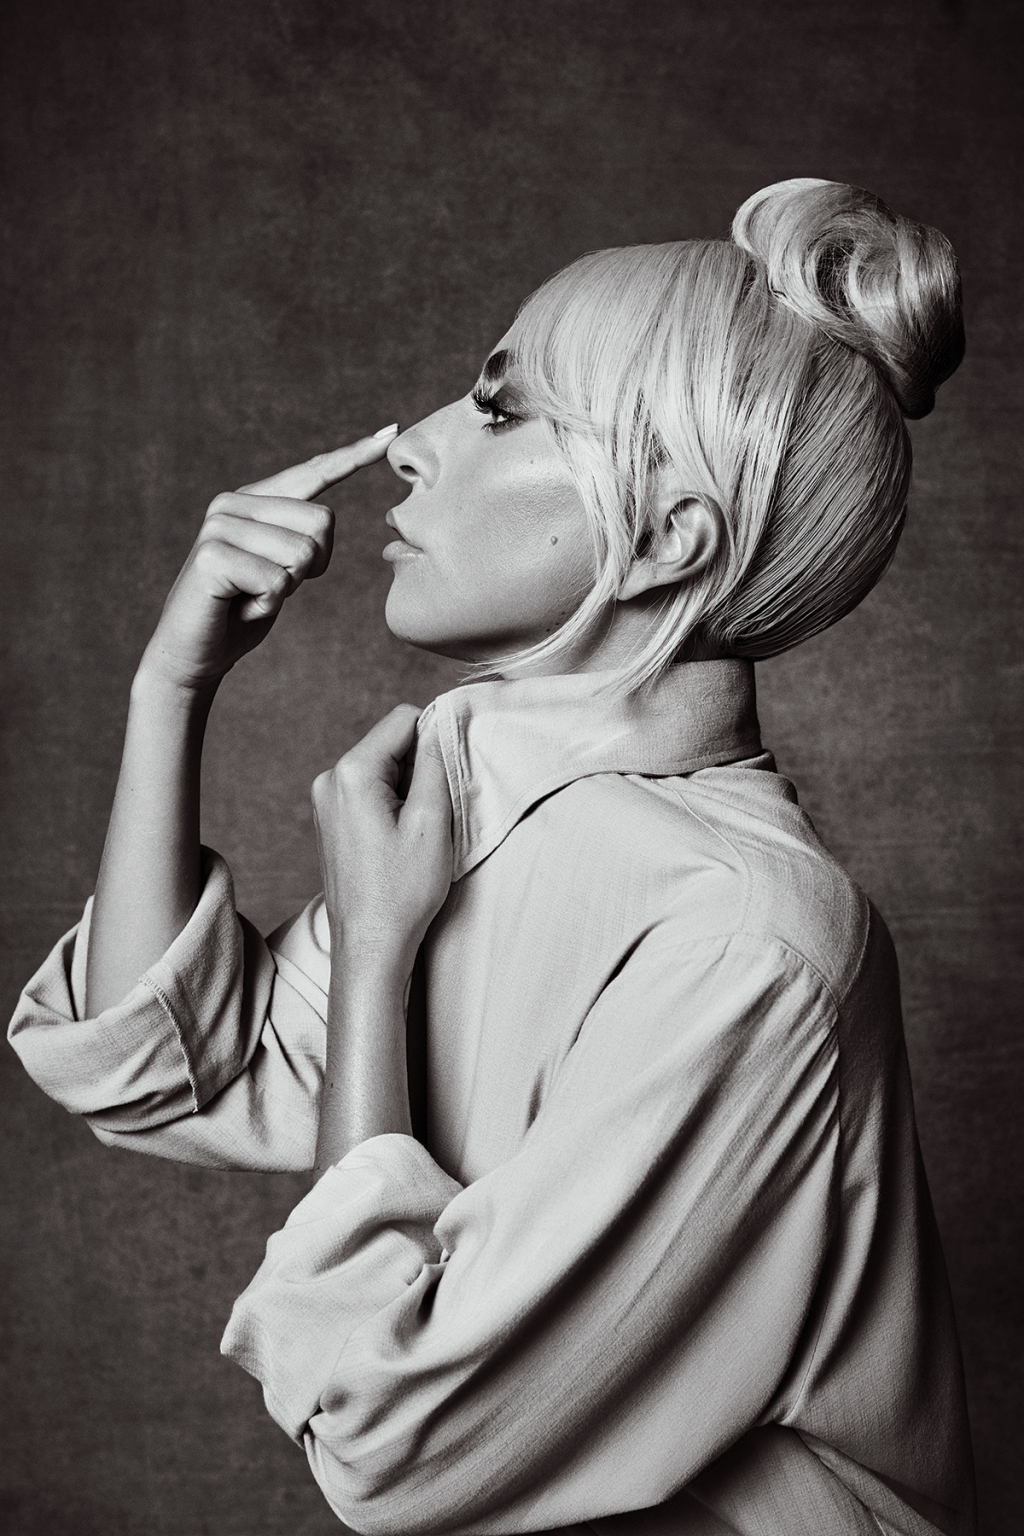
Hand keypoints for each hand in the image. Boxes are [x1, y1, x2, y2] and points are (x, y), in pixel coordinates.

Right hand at [138, 430, 396, 691]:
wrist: (193, 653)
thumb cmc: (240, 612)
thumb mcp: (281, 571)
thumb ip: (300, 541)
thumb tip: (325, 521)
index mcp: (254, 501)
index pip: (312, 473)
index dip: (353, 456)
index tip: (390, 433)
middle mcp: (234, 503)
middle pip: (322, 522)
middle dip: (312, 567)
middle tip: (271, 586)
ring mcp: (220, 525)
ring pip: (303, 554)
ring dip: (286, 589)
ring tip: (250, 595)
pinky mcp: (212, 555)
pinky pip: (278, 582)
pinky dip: (267, 605)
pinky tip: (239, 605)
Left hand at [312, 705, 453, 977]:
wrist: (370, 945)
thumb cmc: (402, 891)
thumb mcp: (432, 820)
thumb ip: (437, 762)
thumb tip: (441, 724)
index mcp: (352, 772)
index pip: (404, 719)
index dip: (436, 737)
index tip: (453, 773)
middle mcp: (329, 779)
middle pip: (391, 742)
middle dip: (421, 766)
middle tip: (437, 811)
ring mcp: (326, 800)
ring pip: (383, 767)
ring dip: (409, 787)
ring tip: (419, 830)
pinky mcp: (331, 819)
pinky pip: (370, 790)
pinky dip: (394, 804)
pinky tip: (403, 839)